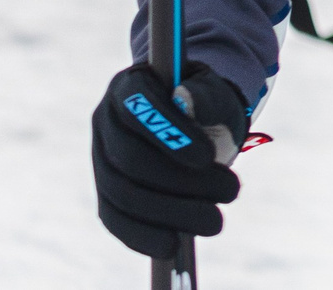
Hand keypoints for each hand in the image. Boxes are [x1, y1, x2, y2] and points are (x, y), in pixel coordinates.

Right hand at [92, 63, 248, 257]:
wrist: (198, 120)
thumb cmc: (208, 102)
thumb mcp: (217, 91)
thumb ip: (206, 94)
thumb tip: (185, 99)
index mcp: (128, 86)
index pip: (136, 107)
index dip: (168, 133)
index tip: (208, 157)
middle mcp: (105, 122)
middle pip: (130, 159)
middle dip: (180, 182)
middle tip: (231, 192)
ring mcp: (101, 161)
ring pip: (123, 194)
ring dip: (171, 213)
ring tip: (216, 221)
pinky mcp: (106, 195)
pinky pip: (116, 220)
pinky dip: (142, 236)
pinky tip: (171, 245)